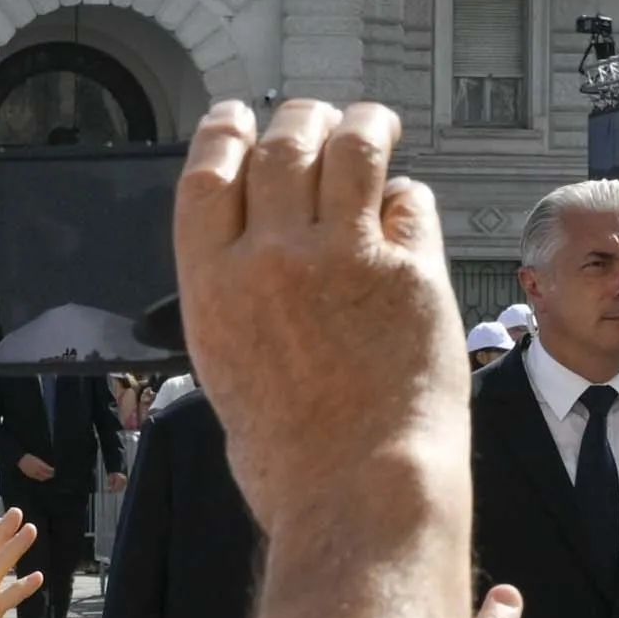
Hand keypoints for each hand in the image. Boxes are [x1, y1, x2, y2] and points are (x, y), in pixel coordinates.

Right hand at [171, 97, 460, 530]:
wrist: (358, 500)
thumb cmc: (291, 462)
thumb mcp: (224, 372)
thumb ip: (236, 301)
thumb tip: (260, 260)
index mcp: (211, 284)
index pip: (207, 170)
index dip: (226, 130)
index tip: (239, 117)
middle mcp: (271, 257)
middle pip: (281, 143)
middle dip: (301, 118)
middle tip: (319, 119)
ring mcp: (344, 258)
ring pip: (351, 146)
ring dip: (364, 123)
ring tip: (377, 124)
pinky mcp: (410, 272)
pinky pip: (410, 201)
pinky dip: (407, 198)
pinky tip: (406, 211)